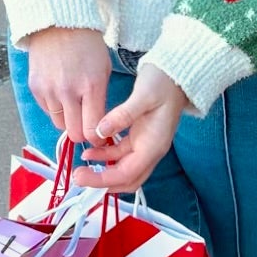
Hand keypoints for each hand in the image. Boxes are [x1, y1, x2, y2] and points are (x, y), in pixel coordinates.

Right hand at [23, 26, 110, 146]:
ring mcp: (49, 90)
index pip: (92, 130)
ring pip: (59, 124)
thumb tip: (98, 126)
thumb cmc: (87, 45)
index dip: (96, 135)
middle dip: (81, 132)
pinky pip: (47, 110)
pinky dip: (54, 107)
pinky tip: (60, 91)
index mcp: (91, 86)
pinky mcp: (35, 88)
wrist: (59, 23)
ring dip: (67, 119)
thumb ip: (101, 99)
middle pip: (73, 133)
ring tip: (73, 102)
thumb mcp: (104, 70)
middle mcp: (68, 92)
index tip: (98, 133)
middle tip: (85, 122)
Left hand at [72, 63, 186, 193]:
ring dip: (103, 171)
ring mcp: (146, 145)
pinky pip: (122, 155)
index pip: (126, 174)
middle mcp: (151, 151)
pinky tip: (91, 150)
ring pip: (123, 169)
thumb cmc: (163, 83)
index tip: (80, 176)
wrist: (177, 74)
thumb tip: (99, 131)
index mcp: (153, 146)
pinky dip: (106, 157)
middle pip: (127, 180)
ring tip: (81, 165)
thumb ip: (122, 115)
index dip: (102, 180)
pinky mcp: (140, 138)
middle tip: (78, 177)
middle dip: (103, 183)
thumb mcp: (143, 95)